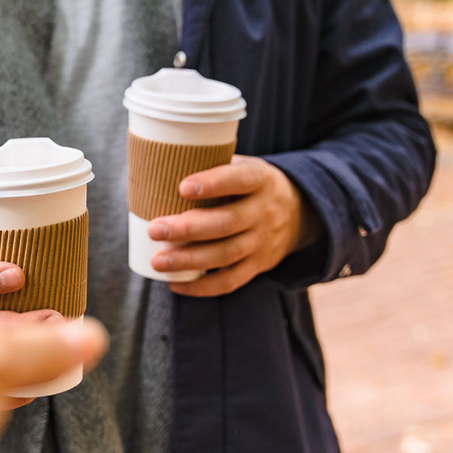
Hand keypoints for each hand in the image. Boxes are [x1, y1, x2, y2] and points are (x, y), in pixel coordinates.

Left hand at [148, 155, 320, 297]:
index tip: (182, 187)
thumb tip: (160, 166)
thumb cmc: (251, 185)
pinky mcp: (258, 265)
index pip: (240, 180)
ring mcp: (263, 242)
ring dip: (189, 260)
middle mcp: (264, 211)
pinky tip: (175, 284)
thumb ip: (212, 165)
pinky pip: (230, 281)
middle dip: (188, 229)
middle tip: (154, 230)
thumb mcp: (243, 165)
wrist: (299, 213)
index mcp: (260, 180)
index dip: (213, 184)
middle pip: (226, 223)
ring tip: (158, 261)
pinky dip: (202, 286)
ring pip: (225, 255)